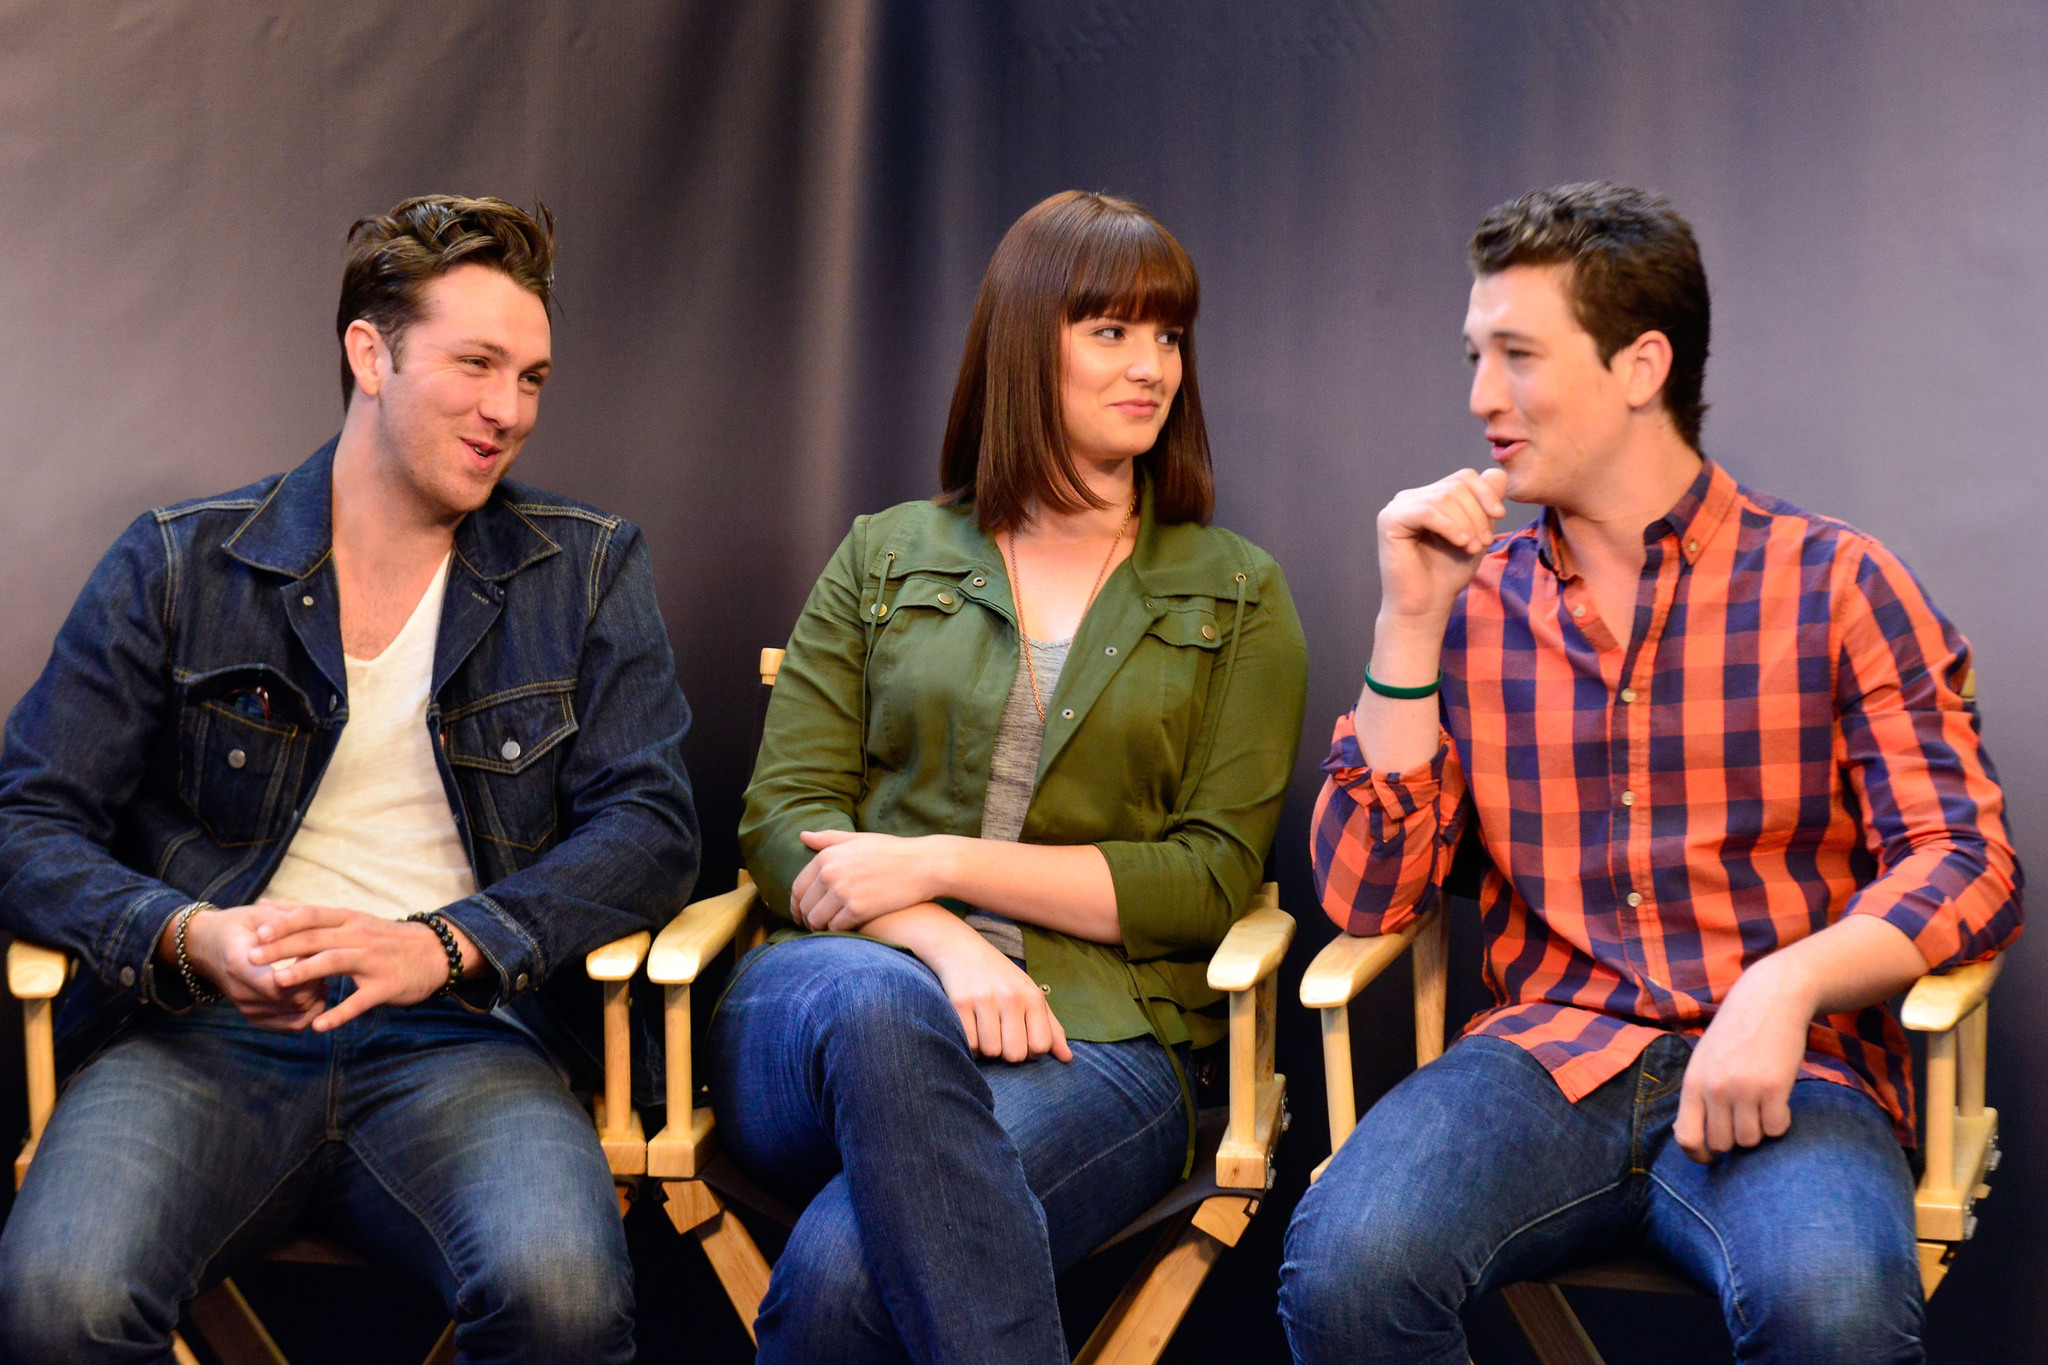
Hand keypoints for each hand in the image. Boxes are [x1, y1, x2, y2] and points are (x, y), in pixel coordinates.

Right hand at [167, 900, 326, 1029]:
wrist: (206, 946)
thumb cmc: (237, 925)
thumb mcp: (259, 914)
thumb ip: (287, 923)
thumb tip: (319, 933)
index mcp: (239, 964)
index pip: (278, 984)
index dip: (305, 972)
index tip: (313, 951)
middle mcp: (241, 992)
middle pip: (294, 1000)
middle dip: (317, 980)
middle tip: (325, 960)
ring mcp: (247, 1008)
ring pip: (299, 1014)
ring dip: (318, 994)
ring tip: (320, 971)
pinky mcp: (255, 1017)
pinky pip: (293, 1024)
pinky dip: (312, 1009)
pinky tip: (316, 988)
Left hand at [246, 903, 479, 1032]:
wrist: (436, 952)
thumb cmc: (385, 939)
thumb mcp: (352, 921)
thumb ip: (310, 918)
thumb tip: (266, 905)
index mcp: (350, 920)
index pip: (313, 916)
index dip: (285, 922)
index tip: (256, 932)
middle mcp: (360, 936)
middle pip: (316, 938)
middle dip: (282, 947)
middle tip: (251, 957)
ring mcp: (373, 961)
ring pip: (335, 962)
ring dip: (305, 972)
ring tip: (277, 983)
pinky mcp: (386, 986)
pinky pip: (359, 1001)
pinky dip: (339, 1013)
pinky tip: (318, 1025)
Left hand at [792, 829, 945, 931]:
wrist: (922, 865)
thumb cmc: (891, 851)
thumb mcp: (858, 839)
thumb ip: (828, 839)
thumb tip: (803, 835)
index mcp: (827, 857)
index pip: (798, 887)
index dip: (796, 904)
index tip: (800, 913)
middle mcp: (831, 874)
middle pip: (805, 906)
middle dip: (806, 919)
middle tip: (813, 926)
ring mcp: (844, 892)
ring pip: (817, 920)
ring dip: (820, 928)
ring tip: (827, 930)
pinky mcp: (859, 909)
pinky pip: (836, 927)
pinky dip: (837, 931)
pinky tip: (845, 930)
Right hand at [911, 913, 1072, 1063]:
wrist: (961, 949)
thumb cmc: (1000, 977)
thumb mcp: (1030, 994)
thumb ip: (1051, 1027)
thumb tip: (1066, 1058)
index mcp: (1033, 996)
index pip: (1040, 1045)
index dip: (1030, 1052)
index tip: (1021, 1041)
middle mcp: (1011, 997)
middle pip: (1015, 1054)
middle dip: (1006, 1053)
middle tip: (999, 1036)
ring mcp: (985, 999)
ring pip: (991, 1052)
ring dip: (986, 1049)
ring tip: (983, 1030)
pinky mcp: (960, 1002)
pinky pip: (969, 1043)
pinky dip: (969, 1044)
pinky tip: (970, 1029)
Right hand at [1375, 467, 1507, 627]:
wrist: (1425, 606)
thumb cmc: (1448, 573)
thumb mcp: (1477, 533)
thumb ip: (1486, 503)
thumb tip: (1497, 472)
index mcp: (1430, 498)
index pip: (1463, 477)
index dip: (1486, 492)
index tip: (1500, 516)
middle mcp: (1411, 498)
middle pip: (1456, 485)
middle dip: (1477, 513)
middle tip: (1484, 542)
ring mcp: (1398, 507)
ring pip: (1444, 497)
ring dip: (1467, 523)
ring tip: (1472, 548)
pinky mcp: (1389, 520)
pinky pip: (1427, 511)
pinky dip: (1450, 526)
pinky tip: (1460, 543)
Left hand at [1673, 954, 1815, 1162]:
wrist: (1770, 1000)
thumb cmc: (1736, 1033)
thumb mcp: (1704, 1060)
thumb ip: (1698, 1095)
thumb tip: (1691, 1138)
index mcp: (1692, 1082)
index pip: (1686, 1137)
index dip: (1698, 1155)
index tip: (1711, 1157)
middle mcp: (1715, 1089)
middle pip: (1722, 1145)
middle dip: (1734, 1139)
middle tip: (1744, 1119)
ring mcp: (1744, 1089)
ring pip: (1751, 1140)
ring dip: (1759, 1130)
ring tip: (1761, 1105)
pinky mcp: (1775, 1087)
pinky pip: (1777, 1128)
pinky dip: (1780, 1122)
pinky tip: (1779, 1101)